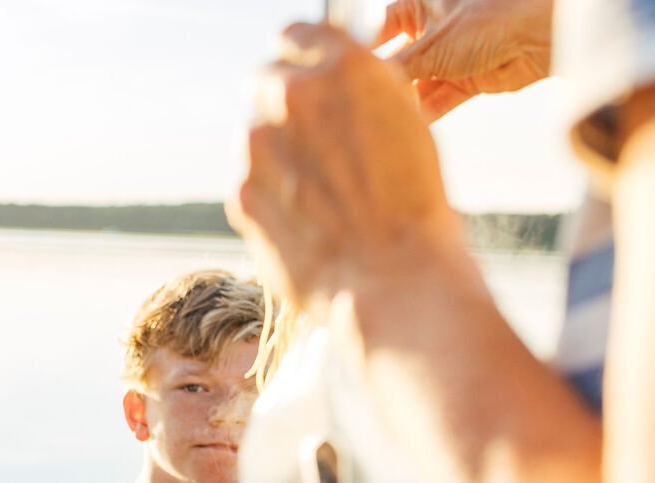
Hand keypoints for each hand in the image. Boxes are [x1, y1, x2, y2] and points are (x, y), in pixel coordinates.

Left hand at [229, 23, 467, 318]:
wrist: (392, 276)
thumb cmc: (412, 204)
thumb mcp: (403, 120)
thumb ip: (357, 89)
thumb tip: (331, 79)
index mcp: (341, 67)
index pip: (296, 34)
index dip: (302, 58)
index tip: (307, 77)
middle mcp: (293, 96)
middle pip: (265, 80)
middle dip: (282, 105)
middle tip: (311, 142)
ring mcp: (258, 146)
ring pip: (254, 134)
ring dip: (276, 154)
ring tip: (317, 192)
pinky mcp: (242, 193)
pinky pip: (249, 182)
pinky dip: (269, 196)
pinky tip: (304, 220)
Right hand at [377, 0, 553, 120]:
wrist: (542, 33)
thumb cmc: (491, 18)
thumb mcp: (431, 46)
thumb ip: (395, 68)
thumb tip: (361, 85)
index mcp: (420, 4)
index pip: (380, 29)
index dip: (363, 52)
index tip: (344, 77)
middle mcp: (433, 29)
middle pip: (398, 61)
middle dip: (385, 83)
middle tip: (364, 106)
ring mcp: (451, 55)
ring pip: (417, 84)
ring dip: (404, 102)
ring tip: (385, 121)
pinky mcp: (468, 79)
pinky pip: (438, 99)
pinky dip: (425, 112)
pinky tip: (408, 126)